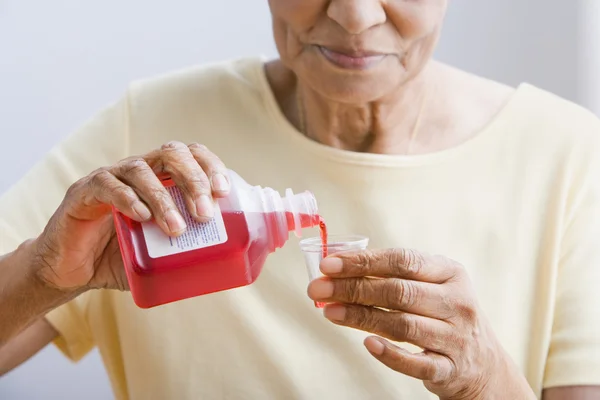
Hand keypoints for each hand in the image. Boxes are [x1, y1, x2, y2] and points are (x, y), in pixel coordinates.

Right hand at [32, 141, 229, 291]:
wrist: (72, 270)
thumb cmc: (121, 256)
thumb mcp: (160, 254)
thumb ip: (187, 252)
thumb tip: (225, 266)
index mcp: (162, 177)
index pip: (192, 155)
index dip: (210, 167)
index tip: (224, 192)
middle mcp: (139, 170)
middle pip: (172, 154)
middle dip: (193, 180)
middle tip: (204, 213)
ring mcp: (111, 177)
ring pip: (142, 170)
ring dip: (163, 198)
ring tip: (176, 228)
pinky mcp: (84, 191)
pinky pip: (107, 185)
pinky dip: (128, 199)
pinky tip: (141, 217)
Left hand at [307, 249, 534, 399]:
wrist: (483, 364)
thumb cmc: (444, 314)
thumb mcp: (431, 287)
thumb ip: (393, 276)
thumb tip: (338, 268)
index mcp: (450, 273)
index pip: (402, 261)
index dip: (363, 261)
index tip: (328, 264)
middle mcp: (457, 302)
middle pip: (398, 292)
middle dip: (353, 288)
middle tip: (318, 288)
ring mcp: (456, 337)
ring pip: (403, 325)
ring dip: (361, 317)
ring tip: (329, 311)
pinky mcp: (450, 369)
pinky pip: (416, 363)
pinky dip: (390, 354)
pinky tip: (366, 344)